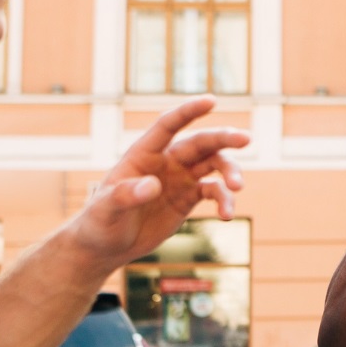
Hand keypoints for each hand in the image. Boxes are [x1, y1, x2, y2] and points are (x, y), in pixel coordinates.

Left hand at [71, 96, 247, 269]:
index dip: (189, 111)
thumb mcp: (105, 210)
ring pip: (213, 164)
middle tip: (246, 139)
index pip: (168, 125)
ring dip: (230, 172)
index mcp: (143, 153)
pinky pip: (213, 192)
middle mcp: (165, 161)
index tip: (211, 100)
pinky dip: (224, 201)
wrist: (107, 246)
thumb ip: (125, 195)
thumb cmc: (99, 222)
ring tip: (237, 188)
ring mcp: (179, 179)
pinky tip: (227, 216)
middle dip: (223, 139)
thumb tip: (153, 185)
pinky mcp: (188, 199)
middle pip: (200, 142)